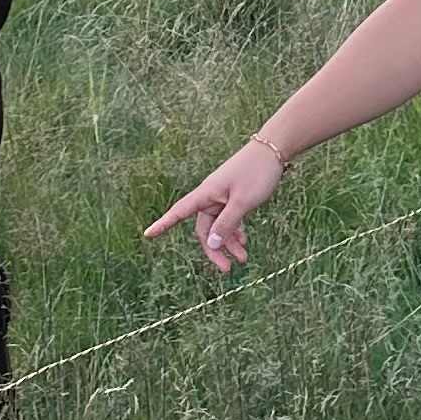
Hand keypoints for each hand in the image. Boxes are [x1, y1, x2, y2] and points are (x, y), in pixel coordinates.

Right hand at [144, 132, 286, 272]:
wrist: (273, 150)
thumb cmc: (256, 173)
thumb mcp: (242, 202)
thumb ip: (227, 223)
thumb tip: (211, 244)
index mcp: (206, 194)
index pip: (179, 212)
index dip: (163, 224)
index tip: (147, 234)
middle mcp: (211, 197)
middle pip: (204, 229)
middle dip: (214, 249)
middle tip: (227, 269)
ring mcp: (222, 198)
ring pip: (219, 227)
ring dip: (229, 243)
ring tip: (243, 259)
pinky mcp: (234, 198)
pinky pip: (229, 220)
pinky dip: (236, 232)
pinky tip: (244, 242)